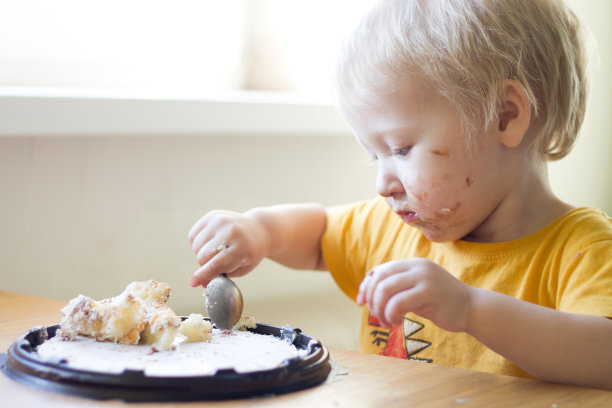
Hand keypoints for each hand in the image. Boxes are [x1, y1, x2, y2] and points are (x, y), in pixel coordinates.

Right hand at [187, 210, 270, 286]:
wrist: (258, 229)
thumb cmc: (250, 253)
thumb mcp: (243, 268)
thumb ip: (222, 276)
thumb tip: (201, 284)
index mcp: (242, 247)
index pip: (216, 264)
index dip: (203, 275)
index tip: (192, 282)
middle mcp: (231, 231)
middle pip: (203, 256)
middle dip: (204, 265)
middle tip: (214, 265)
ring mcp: (221, 221)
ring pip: (196, 246)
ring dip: (201, 254)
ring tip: (215, 252)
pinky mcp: (212, 215)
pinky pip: (193, 235)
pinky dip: (197, 243)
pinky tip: (210, 242)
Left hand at [356, 258, 473, 331]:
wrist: (472, 309)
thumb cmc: (440, 303)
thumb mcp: (416, 290)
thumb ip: (397, 288)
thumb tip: (366, 294)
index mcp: (412, 263)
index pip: (379, 270)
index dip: (366, 287)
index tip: (361, 303)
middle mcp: (417, 266)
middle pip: (379, 279)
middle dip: (371, 299)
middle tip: (375, 316)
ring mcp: (424, 277)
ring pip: (386, 289)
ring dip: (380, 309)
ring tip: (386, 321)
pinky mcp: (429, 292)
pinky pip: (398, 302)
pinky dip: (391, 315)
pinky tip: (397, 323)